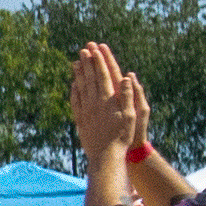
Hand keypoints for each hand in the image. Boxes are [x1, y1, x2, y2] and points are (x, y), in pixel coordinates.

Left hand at [66, 44, 149, 160]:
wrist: (105, 156)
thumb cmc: (122, 136)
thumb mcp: (131, 116)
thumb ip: (128, 95)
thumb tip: (127, 76)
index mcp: (108, 99)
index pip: (103, 75)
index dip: (99, 61)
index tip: (96, 50)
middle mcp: (95, 102)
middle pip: (90, 78)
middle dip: (87, 63)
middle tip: (84, 49)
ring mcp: (86, 110)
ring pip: (81, 87)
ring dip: (79, 74)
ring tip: (76, 62)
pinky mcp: (80, 119)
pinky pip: (75, 101)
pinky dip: (74, 90)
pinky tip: (73, 84)